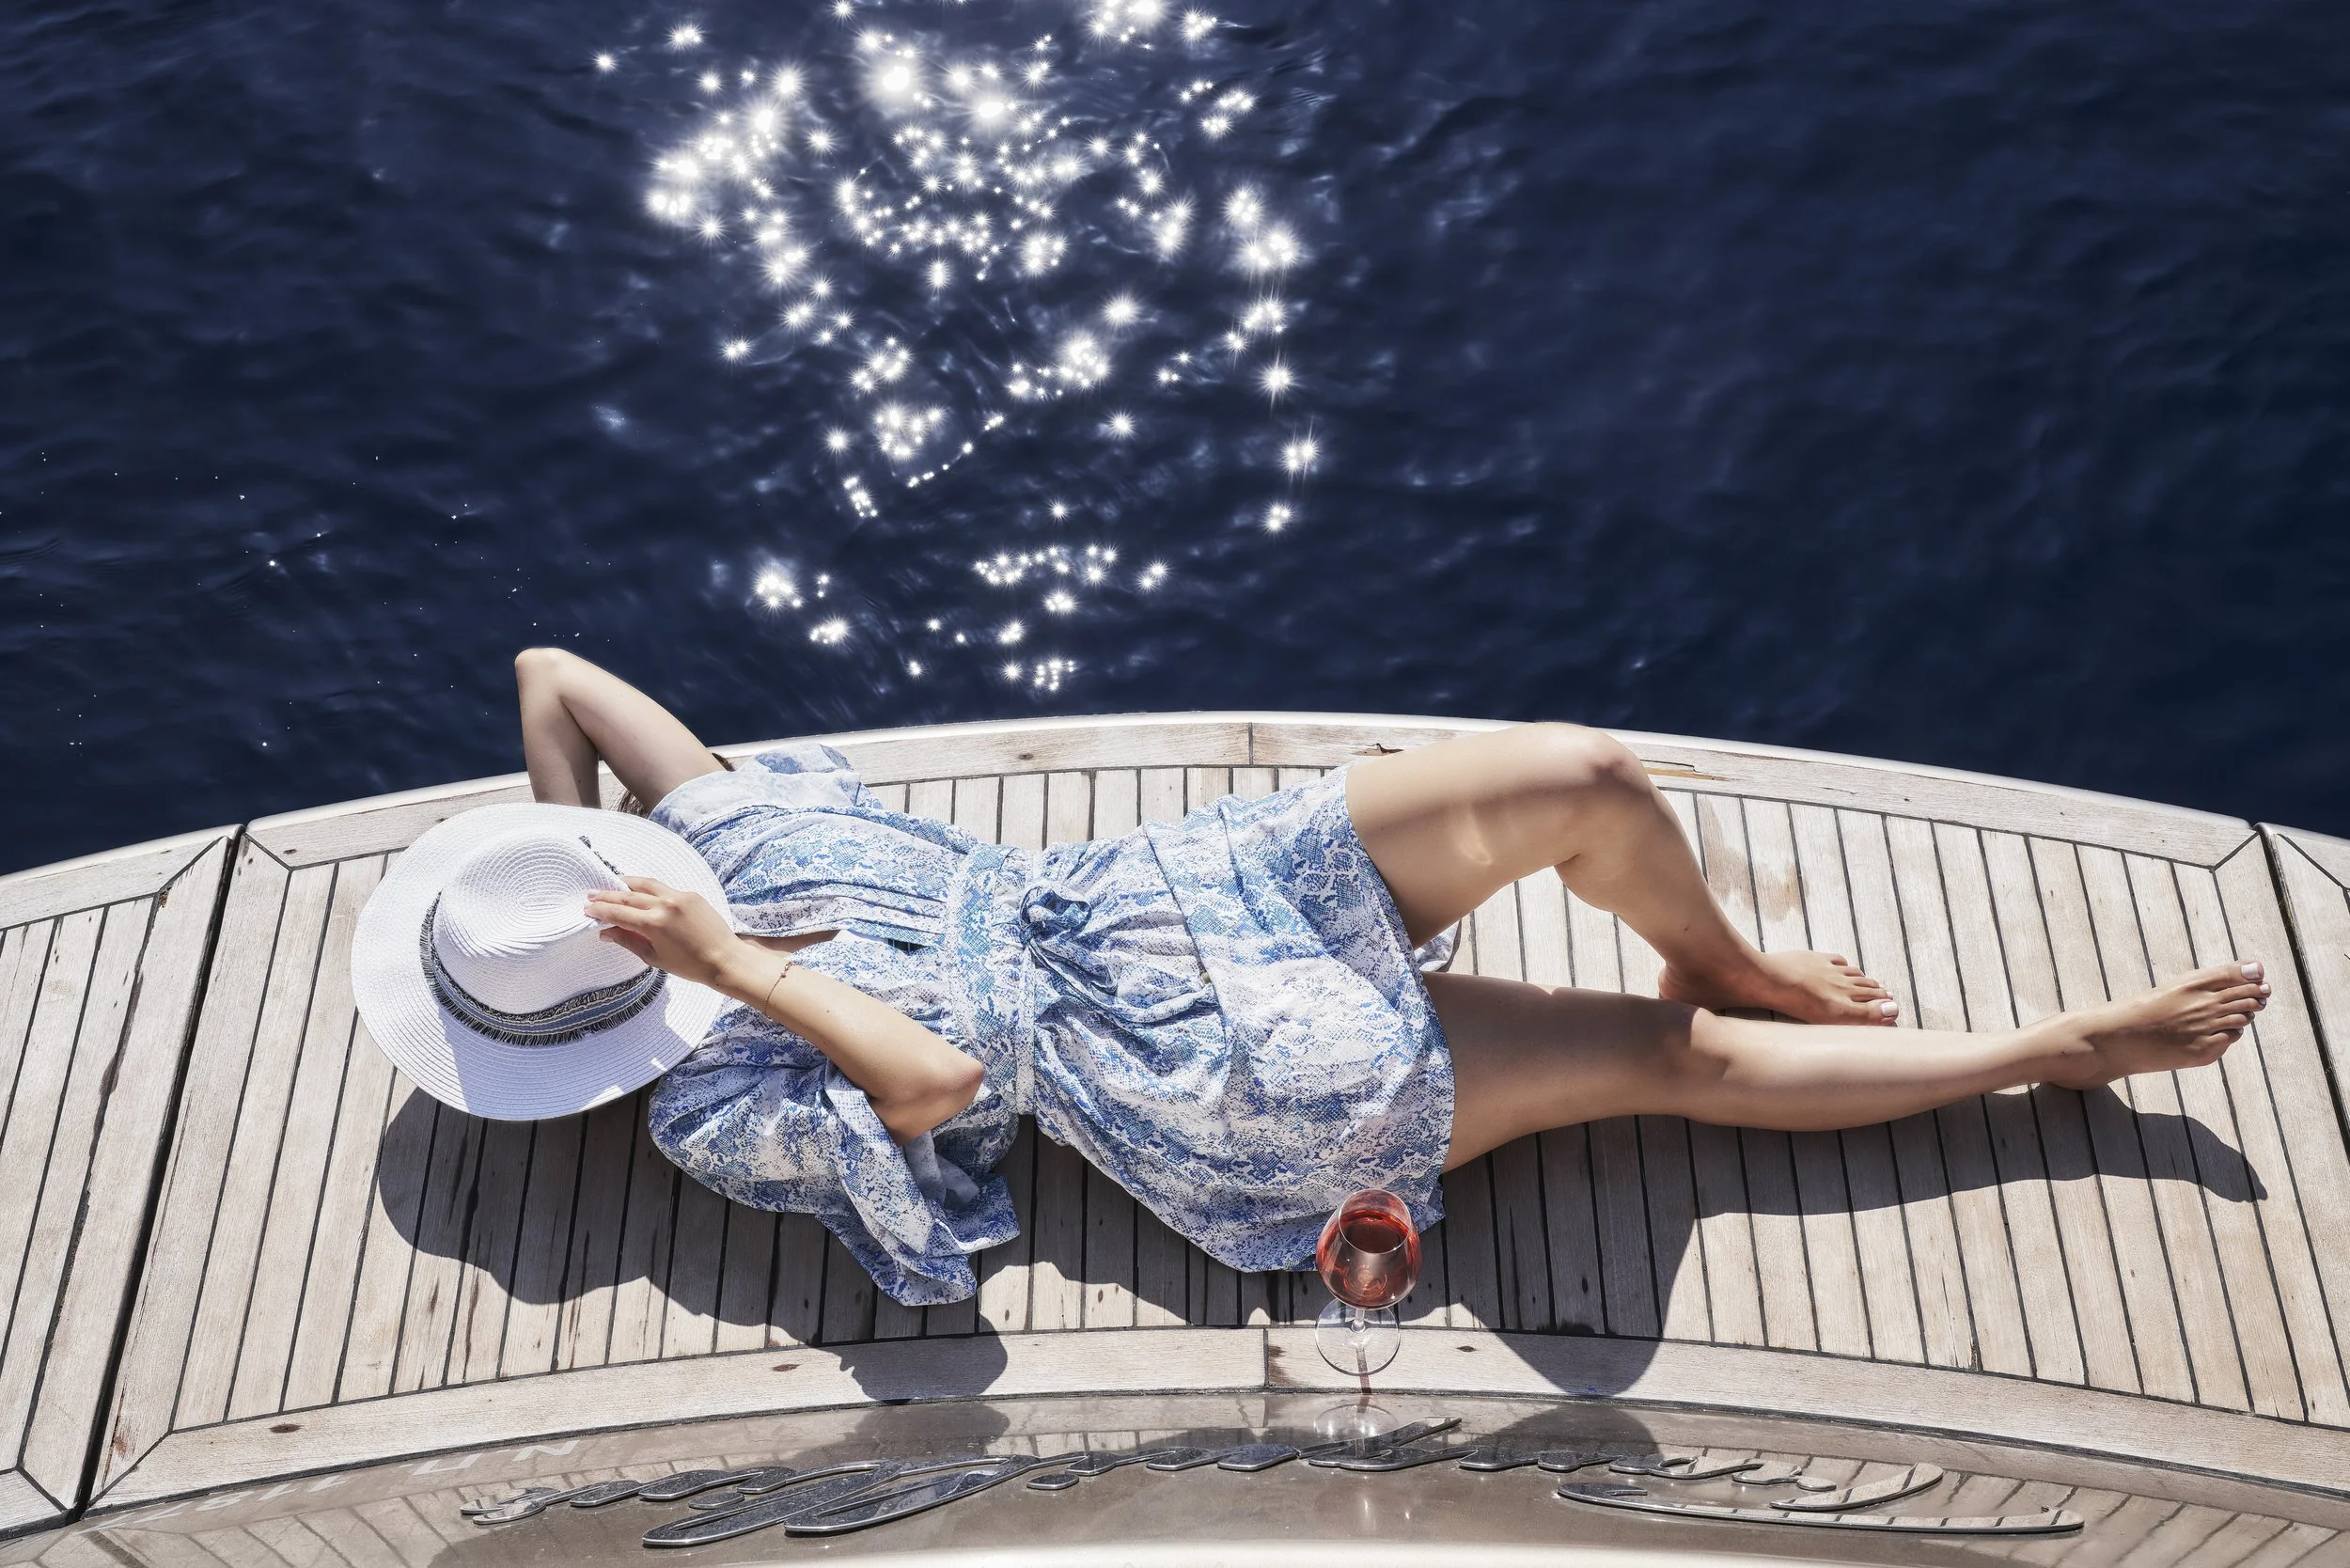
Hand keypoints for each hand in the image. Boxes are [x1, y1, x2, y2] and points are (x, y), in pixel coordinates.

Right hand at [584, 877, 744, 988]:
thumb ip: (628, 941)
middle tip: (591, 895)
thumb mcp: (654, 957)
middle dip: (607, 896)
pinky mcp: (691, 894)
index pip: (618, 913)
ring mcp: (679, 896)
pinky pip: (664, 888)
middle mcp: (665, 905)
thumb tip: (606, 932)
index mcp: (653, 924)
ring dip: (626, 884)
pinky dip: (649, 889)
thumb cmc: (689, 965)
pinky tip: (640, 891)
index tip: (587, 909)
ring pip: (646, 884)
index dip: (600, 911)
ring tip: (611, 886)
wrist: (724, 958)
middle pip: (628, 896)